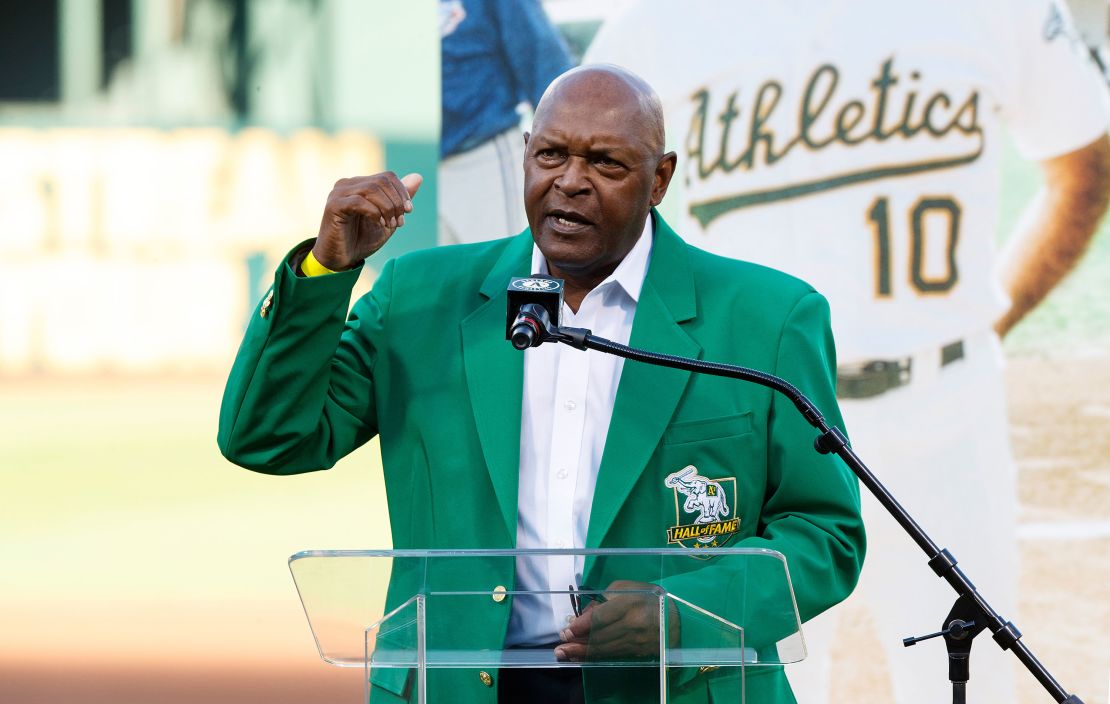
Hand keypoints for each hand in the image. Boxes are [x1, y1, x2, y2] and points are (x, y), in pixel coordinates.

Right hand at [312, 172, 422, 269]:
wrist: (341, 260)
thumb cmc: (362, 240)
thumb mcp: (388, 219)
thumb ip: (400, 200)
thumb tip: (418, 176)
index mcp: (360, 184)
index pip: (387, 177)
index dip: (402, 192)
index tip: (409, 211)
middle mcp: (348, 184)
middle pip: (381, 181)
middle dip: (396, 202)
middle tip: (400, 222)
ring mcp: (339, 193)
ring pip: (372, 189)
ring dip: (387, 208)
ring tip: (390, 225)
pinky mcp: (333, 206)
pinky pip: (359, 202)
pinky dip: (374, 213)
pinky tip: (379, 224)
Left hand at [554, 580, 679, 661]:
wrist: (679, 619)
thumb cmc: (652, 597)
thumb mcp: (630, 587)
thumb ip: (606, 596)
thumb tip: (587, 613)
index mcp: (630, 604)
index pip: (601, 617)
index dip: (582, 626)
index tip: (567, 630)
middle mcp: (632, 625)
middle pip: (600, 637)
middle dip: (578, 643)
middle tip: (560, 646)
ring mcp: (635, 641)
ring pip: (604, 649)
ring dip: (582, 653)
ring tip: (564, 655)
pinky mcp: (637, 652)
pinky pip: (612, 654)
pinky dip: (595, 656)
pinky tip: (582, 657)